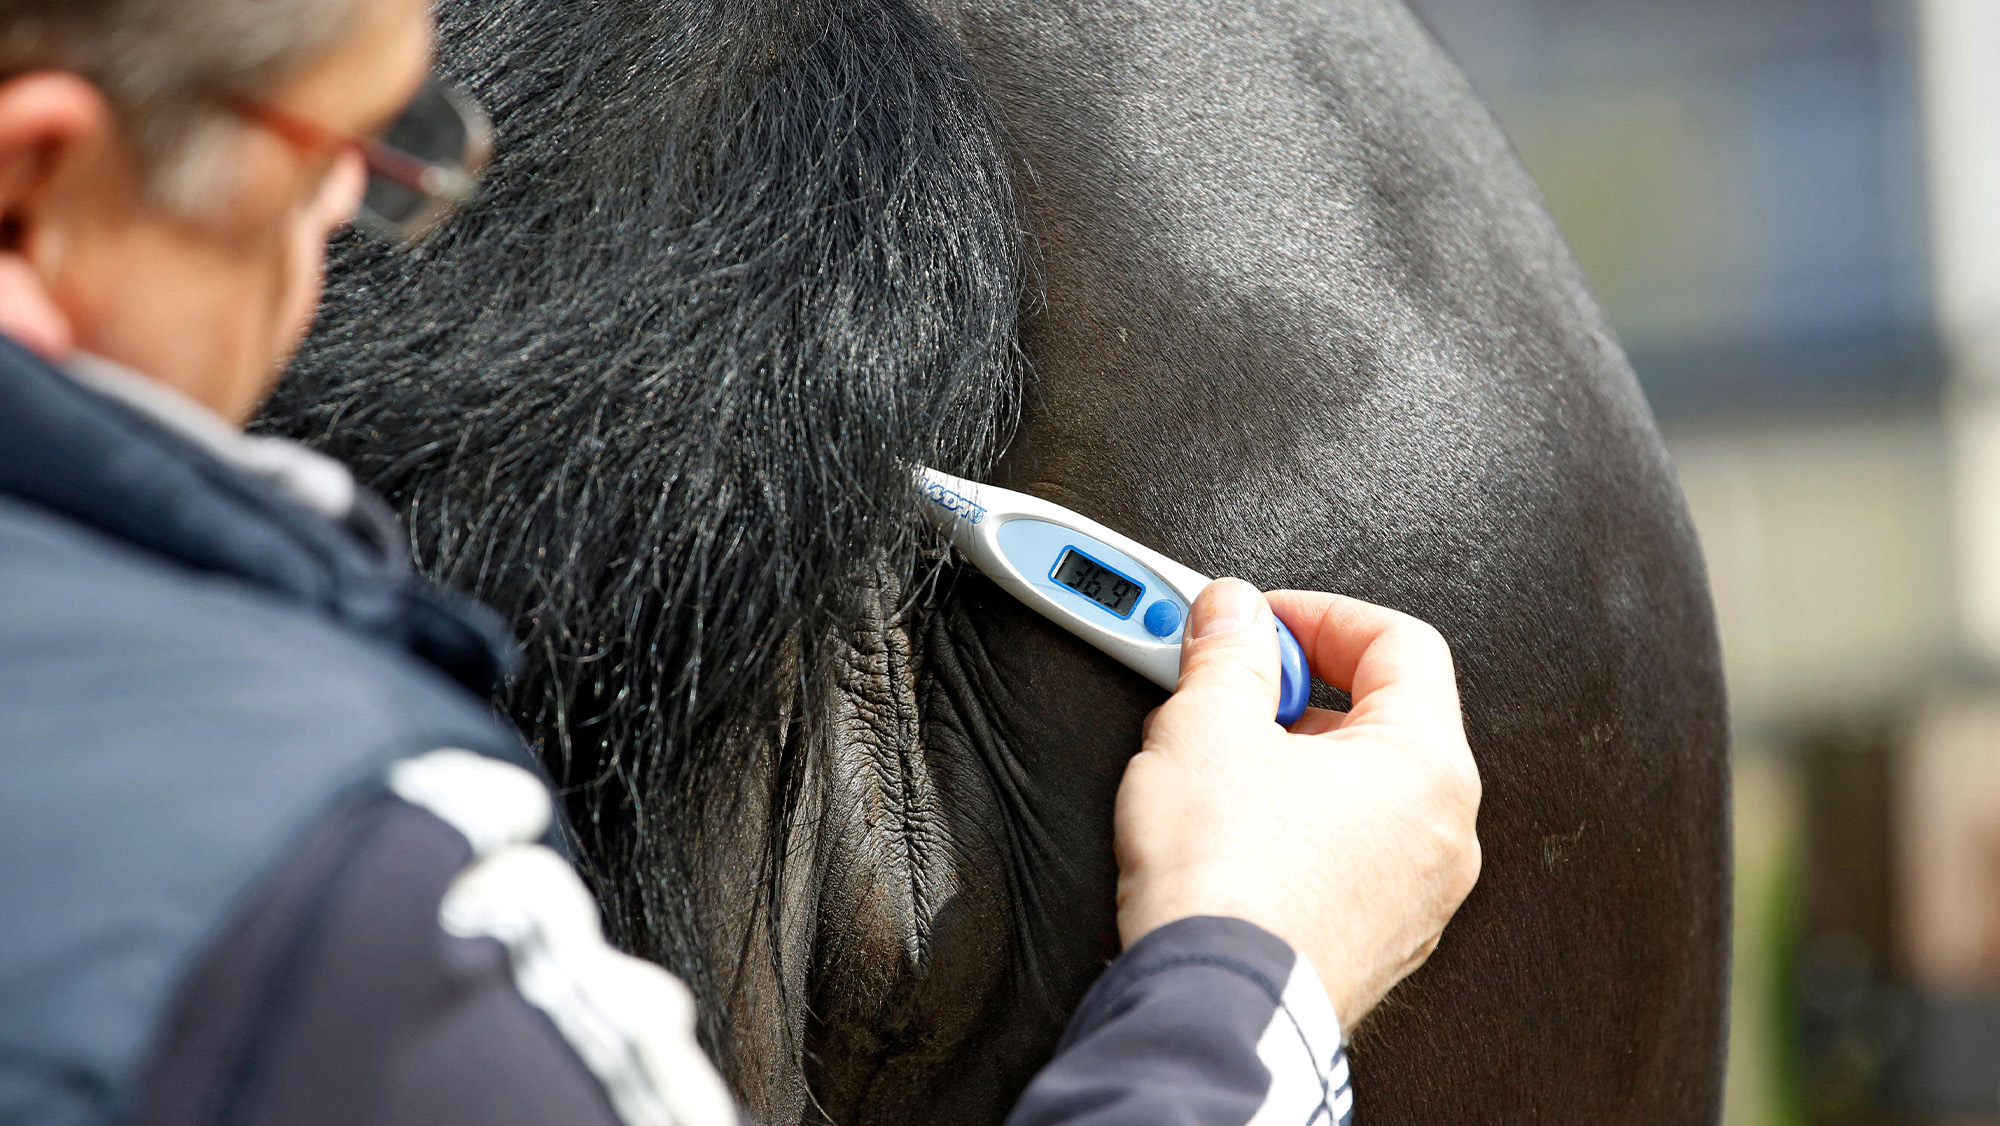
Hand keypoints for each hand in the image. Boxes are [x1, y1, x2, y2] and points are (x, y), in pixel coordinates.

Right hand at [1113, 579, 1481, 1027]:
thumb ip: (1226, 652)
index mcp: (1428, 765)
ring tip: (1212, 764)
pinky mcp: (1375, 943)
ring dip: (1289, 761)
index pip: (1399, 643)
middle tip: (1226, 689)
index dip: (1318, 615)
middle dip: (1294, 694)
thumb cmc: (1229, 885)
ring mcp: (1416, 897)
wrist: (1214, 1009)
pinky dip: (1295, 828)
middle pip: (1380, 718)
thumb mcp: (1206, 727)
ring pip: (1359, 793)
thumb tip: (1230, 615)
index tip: (1258, 621)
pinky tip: (1229, 834)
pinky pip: (1346, 857)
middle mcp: (1443, 833)